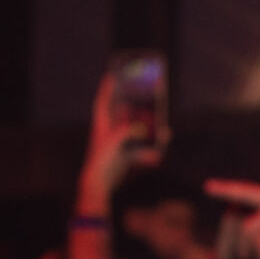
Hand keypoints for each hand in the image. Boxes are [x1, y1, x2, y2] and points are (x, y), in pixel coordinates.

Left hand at [82, 70, 161, 210]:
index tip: (112, 75)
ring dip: (145, 126)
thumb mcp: (114, 143)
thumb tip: (142, 129)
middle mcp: (110, 131)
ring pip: (133, 130)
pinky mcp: (125, 155)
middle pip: (121, 112)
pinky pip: (140, 148)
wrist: (100, 184)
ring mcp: (118, 143)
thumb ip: (127, 132)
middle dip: (131, 104)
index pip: (103, 101)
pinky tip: (159, 150)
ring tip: (158, 121)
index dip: (107, 88)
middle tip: (142, 93)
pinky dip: (149, 150)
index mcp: (102, 125)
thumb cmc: (102, 161)